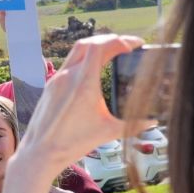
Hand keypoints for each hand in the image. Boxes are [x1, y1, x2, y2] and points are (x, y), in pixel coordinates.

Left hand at [14, 35, 145, 175]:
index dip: (120, 40)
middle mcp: (68, 76)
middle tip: (125, 45)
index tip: (135, 44)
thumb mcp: (107, 133)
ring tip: (110, 53)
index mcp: (83, 83)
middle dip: (109, 39)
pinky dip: (83, 60)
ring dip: (94, 47)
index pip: (102, 46)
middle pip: (89, 43)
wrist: (40, 153)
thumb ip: (133, 125)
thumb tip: (153, 122)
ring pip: (76, 52)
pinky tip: (91, 70)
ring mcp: (56, 79)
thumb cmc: (71, 143)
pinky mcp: (50, 86)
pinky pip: (68, 64)